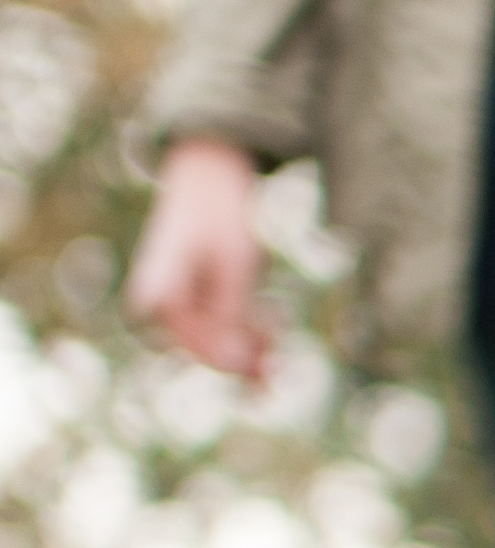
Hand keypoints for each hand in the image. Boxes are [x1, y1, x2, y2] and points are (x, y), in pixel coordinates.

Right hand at [125, 136, 274, 383]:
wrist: (209, 175)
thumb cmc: (219, 212)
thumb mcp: (236, 261)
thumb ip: (230, 308)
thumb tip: (232, 359)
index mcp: (162, 289)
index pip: (195, 343)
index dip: (229, 362)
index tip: (261, 370)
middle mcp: (165, 298)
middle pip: (205, 346)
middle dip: (242, 361)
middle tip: (278, 372)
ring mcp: (182, 296)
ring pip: (216, 338)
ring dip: (248, 350)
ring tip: (279, 350)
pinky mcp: (199, 292)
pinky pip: (222, 323)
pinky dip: (247, 331)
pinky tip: (271, 329)